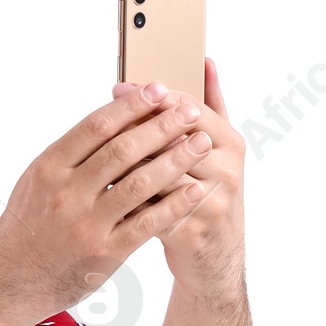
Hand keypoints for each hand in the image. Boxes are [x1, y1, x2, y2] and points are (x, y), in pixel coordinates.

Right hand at [0, 87, 218, 318]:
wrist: (9, 280)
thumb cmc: (26, 227)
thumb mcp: (36, 181)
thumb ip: (71, 154)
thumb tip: (111, 120)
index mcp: (50, 167)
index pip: (97, 125)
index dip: (132, 105)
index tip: (159, 89)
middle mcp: (67, 193)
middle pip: (123, 149)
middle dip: (161, 126)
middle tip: (190, 110)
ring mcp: (87, 224)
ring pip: (139, 183)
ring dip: (175, 160)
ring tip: (201, 143)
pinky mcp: (104, 253)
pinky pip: (146, 224)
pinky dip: (173, 205)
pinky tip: (194, 189)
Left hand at [111, 58, 244, 303]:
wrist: (215, 264)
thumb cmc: (208, 198)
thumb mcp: (218, 152)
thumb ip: (212, 107)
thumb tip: (205, 61)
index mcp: (232, 143)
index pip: (189, 108)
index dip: (152, 97)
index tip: (120, 87)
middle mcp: (227, 170)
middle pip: (171, 138)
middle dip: (131, 125)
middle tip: (99, 117)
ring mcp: (210, 204)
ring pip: (157, 173)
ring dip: (123, 162)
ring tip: (93, 151)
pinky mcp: (190, 234)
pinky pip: (149, 210)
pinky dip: (123, 198)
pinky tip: (100, 189)